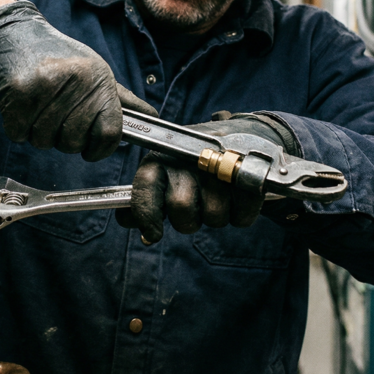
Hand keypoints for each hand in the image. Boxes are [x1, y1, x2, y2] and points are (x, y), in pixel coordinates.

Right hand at [0, 1, 157, 160]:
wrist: (11, 32)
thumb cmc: (54, 54)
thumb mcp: (92, 69)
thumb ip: (119, 98)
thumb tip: (150, 118)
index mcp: (99, 77)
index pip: (110, 132)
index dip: (100, 149)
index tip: (89, 149)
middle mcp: (77, 81)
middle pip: (73, 142)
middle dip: (61, 138)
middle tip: (53, 116)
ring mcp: (46, 86)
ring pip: (44, 141)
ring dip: (37, 132)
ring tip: (36, 106)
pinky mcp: (19, 93)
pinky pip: (20, 134)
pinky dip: (17, 127)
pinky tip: (20, 105)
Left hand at [116, 112, 300, 243]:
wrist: (246, 138)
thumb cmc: (195, 165)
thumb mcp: (166, 174)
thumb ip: (145, 196)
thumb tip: (124, 220)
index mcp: (162, 157)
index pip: (144, 185)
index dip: (146, 214)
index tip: (152, 235)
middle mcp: (187, 158)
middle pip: (181, 209)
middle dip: (189, 220)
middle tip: (196, 207)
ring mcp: (220, 164)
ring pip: (213, 217)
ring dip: (217, 217)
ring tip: (219, 197)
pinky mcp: (249, 174)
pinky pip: (241, 217)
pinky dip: (241, 215)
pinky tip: (238, 199)